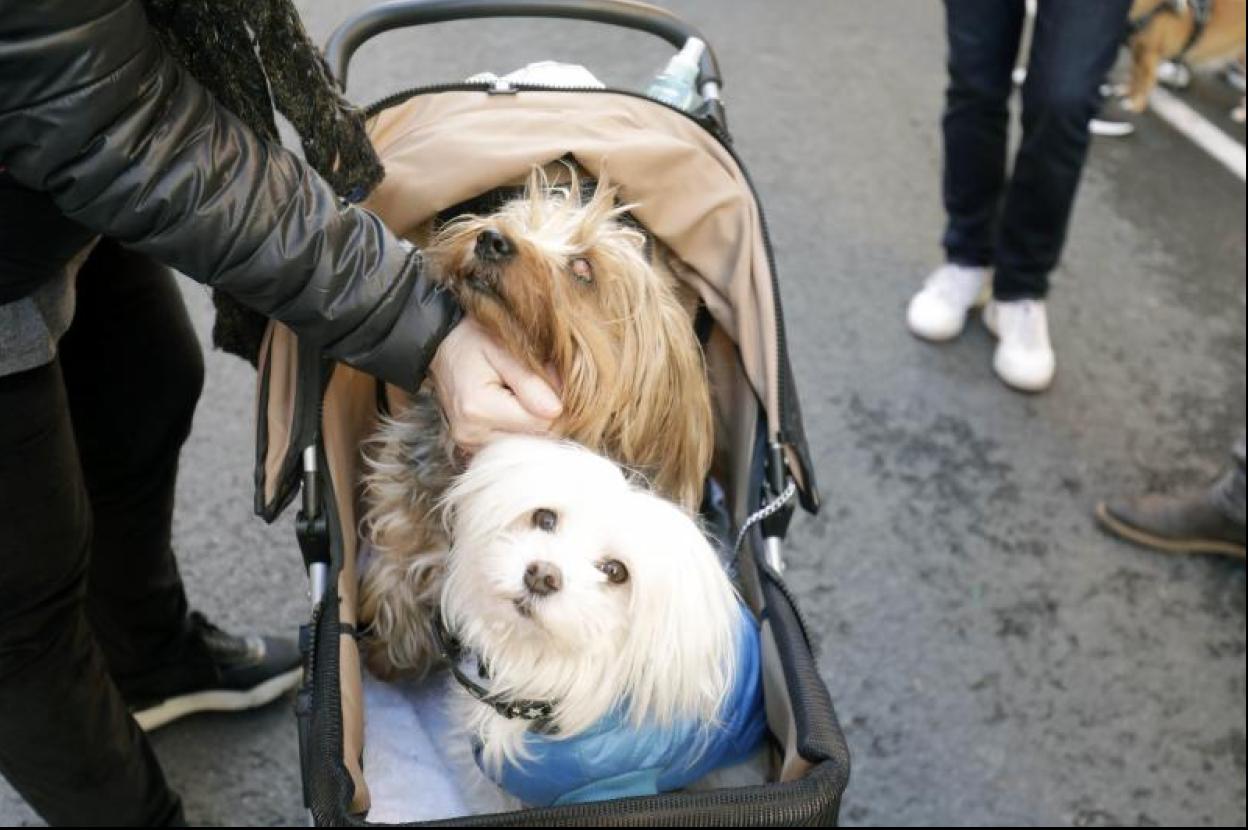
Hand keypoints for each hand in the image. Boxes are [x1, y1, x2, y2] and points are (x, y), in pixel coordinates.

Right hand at [428, 317, 562, 452]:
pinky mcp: (471, 446)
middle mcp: (471, 434)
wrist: (441, 345)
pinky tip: (508, 407)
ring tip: (515, 393)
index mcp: (478, 409)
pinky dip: (517, 427)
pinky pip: (510, 444)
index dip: (552, 399)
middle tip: (530, 383)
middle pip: (534, 438)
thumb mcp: (502, 349)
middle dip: (541, 412)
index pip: (542, 423)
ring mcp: (469, 444)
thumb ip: (530, 380)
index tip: (543, 376)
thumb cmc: (472, 339)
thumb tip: (556, 410)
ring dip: (530, 421)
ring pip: (525, 443)